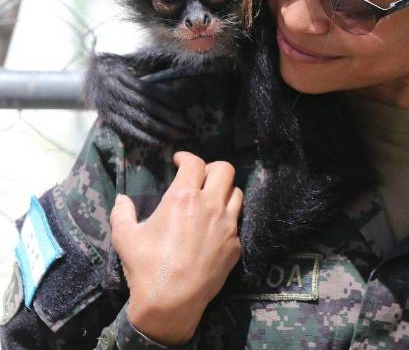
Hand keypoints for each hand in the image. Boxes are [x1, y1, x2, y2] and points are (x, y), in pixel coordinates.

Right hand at [110, 151, 242, 344]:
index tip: (179, 160)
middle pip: (225, 170)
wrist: (172, 301)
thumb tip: (122, 199)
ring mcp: (227, 225)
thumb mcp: (125, 237)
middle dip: (212, 168)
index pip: (194, 163)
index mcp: (184, 198)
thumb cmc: (146, 267)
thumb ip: (122, 213)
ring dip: (224, 191)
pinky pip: (236, 222)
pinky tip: (214, 228)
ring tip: (211, 199)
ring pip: (236, 193)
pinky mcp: (235, 244)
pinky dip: (227, 219)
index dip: (187, 157)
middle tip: (200, 177)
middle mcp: (210, 206)